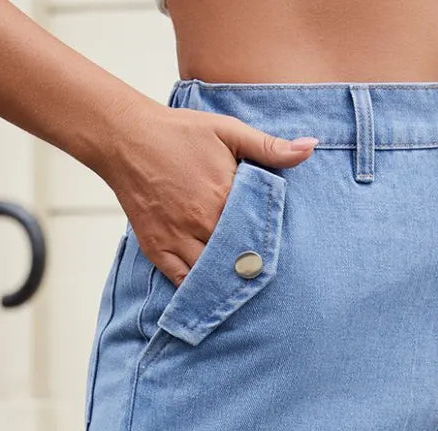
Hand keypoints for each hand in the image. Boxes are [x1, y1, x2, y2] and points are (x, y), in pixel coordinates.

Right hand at [99, 96, 317, 285]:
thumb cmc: (179, 133)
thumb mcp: (228, 131)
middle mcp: (202, 222)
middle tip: (270, 278)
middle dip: (254, 267)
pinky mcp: (158, 248)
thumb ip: (269, 146)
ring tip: (244, 287)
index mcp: (224, 195)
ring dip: (228, 282)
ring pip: (212, 275)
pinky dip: (198, 290)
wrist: (126, 138)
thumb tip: (310, 147)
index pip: (259, 233)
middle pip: (238, 258)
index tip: (284, 255)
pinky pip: (182, 281)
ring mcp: (178, 238)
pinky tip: (213, 293)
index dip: (272, 245)